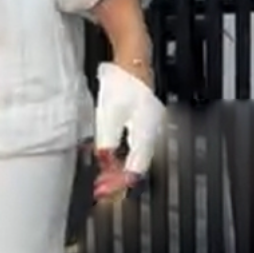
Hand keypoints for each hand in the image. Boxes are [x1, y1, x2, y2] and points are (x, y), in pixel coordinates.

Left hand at [94, 62, 164, 201]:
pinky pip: (135, 151)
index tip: (103, 192)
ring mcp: (151, 131)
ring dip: (118, 173)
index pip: (135, 169)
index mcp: (146, 134)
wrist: (133, 60)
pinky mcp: (144, 127)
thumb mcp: (108, 115)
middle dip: (117, 182)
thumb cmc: (123, 83)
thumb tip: (104, 161)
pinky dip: (121, 160)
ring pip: (136, 161)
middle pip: (137, 168)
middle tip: (100, 190)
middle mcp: (153, 135)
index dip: (119, 184)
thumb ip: (106, 142)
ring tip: (102, 181)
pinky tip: (109, 163)